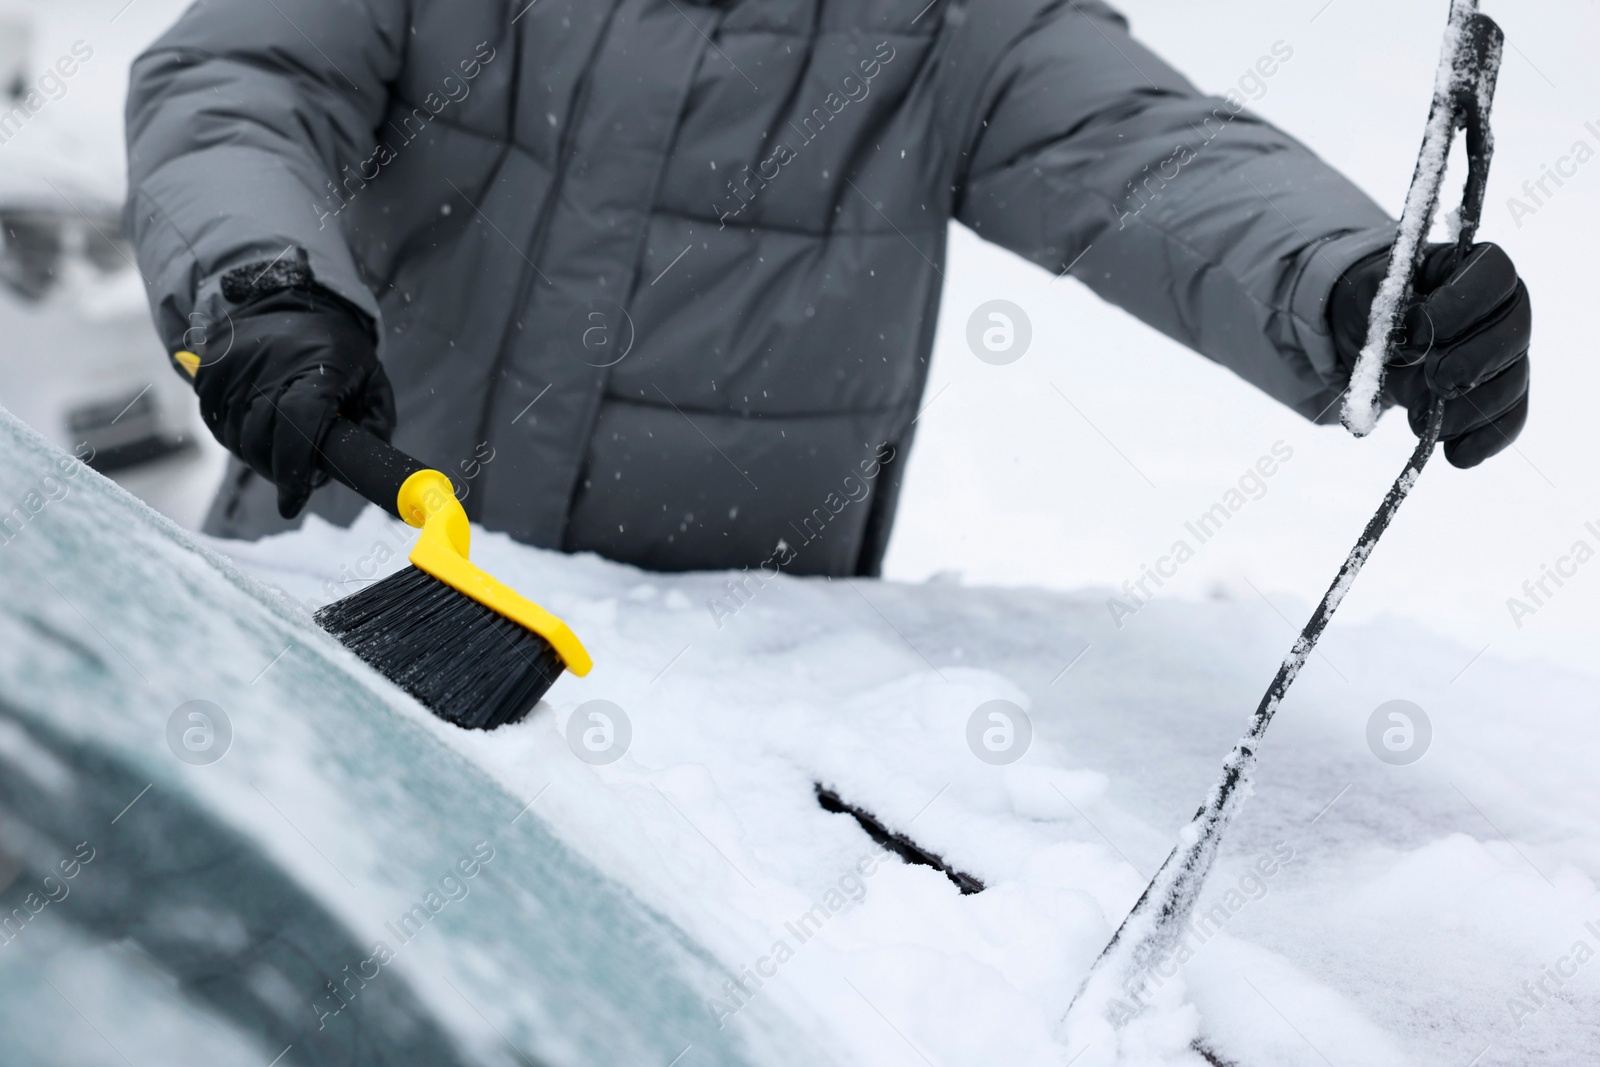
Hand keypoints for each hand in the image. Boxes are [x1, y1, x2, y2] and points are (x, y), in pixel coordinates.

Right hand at [185, 286, 395, 517]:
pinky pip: (215, 422)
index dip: (293, 471)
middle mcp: (270, 367)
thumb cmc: (337, 349)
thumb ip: (376, 424)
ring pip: (235, 438)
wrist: (288, 296)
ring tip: (279, 447)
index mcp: (317, 370)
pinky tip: (255, 427)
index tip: (292, 502)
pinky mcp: (210, 368)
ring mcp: (234, 366)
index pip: (297, 427)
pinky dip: (233, 435)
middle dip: (278, 471)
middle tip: (295, 476)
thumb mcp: (372, 379)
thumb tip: (364, 468)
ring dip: (255, 456)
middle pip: (261, 441)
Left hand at [1331, 242, 1529, 467]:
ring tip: (1416, 420)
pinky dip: (1482, 442)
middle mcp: (1504, 310)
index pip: (1495, 275)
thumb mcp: (1370, 294)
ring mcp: (1507, 356)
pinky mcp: (1497, 397)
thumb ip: (1389, 304)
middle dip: (1470, 364)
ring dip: (1466, 411)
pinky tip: (1455, 455)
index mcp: (1475, 270)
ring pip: (1511, 384)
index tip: (1419, 329)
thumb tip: (1413, 331)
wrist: (1372, 337)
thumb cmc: (1376, 305)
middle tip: (1432, 380)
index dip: (1463, 303)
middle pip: (1513, 335)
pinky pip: (1507, 422)